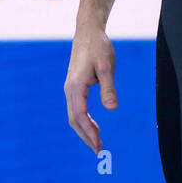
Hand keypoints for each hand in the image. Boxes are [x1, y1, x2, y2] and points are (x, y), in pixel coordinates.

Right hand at [64, 26, 116, 152]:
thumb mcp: (107, 67)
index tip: (98, 145)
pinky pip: (76, 108)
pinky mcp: (74, 86)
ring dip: (84, 130)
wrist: (88, 32)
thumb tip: (111, 108)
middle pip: (74, 119)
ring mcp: (70, 88)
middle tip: (98, 150)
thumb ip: (108, 88)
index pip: (79, 116)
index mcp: (76, 86)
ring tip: (97, 142)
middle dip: (85, 136)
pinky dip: (83, 120)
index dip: (88, 132)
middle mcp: (69, 89)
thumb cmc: (99, 47)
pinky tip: (93, 126)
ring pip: (73, 115)